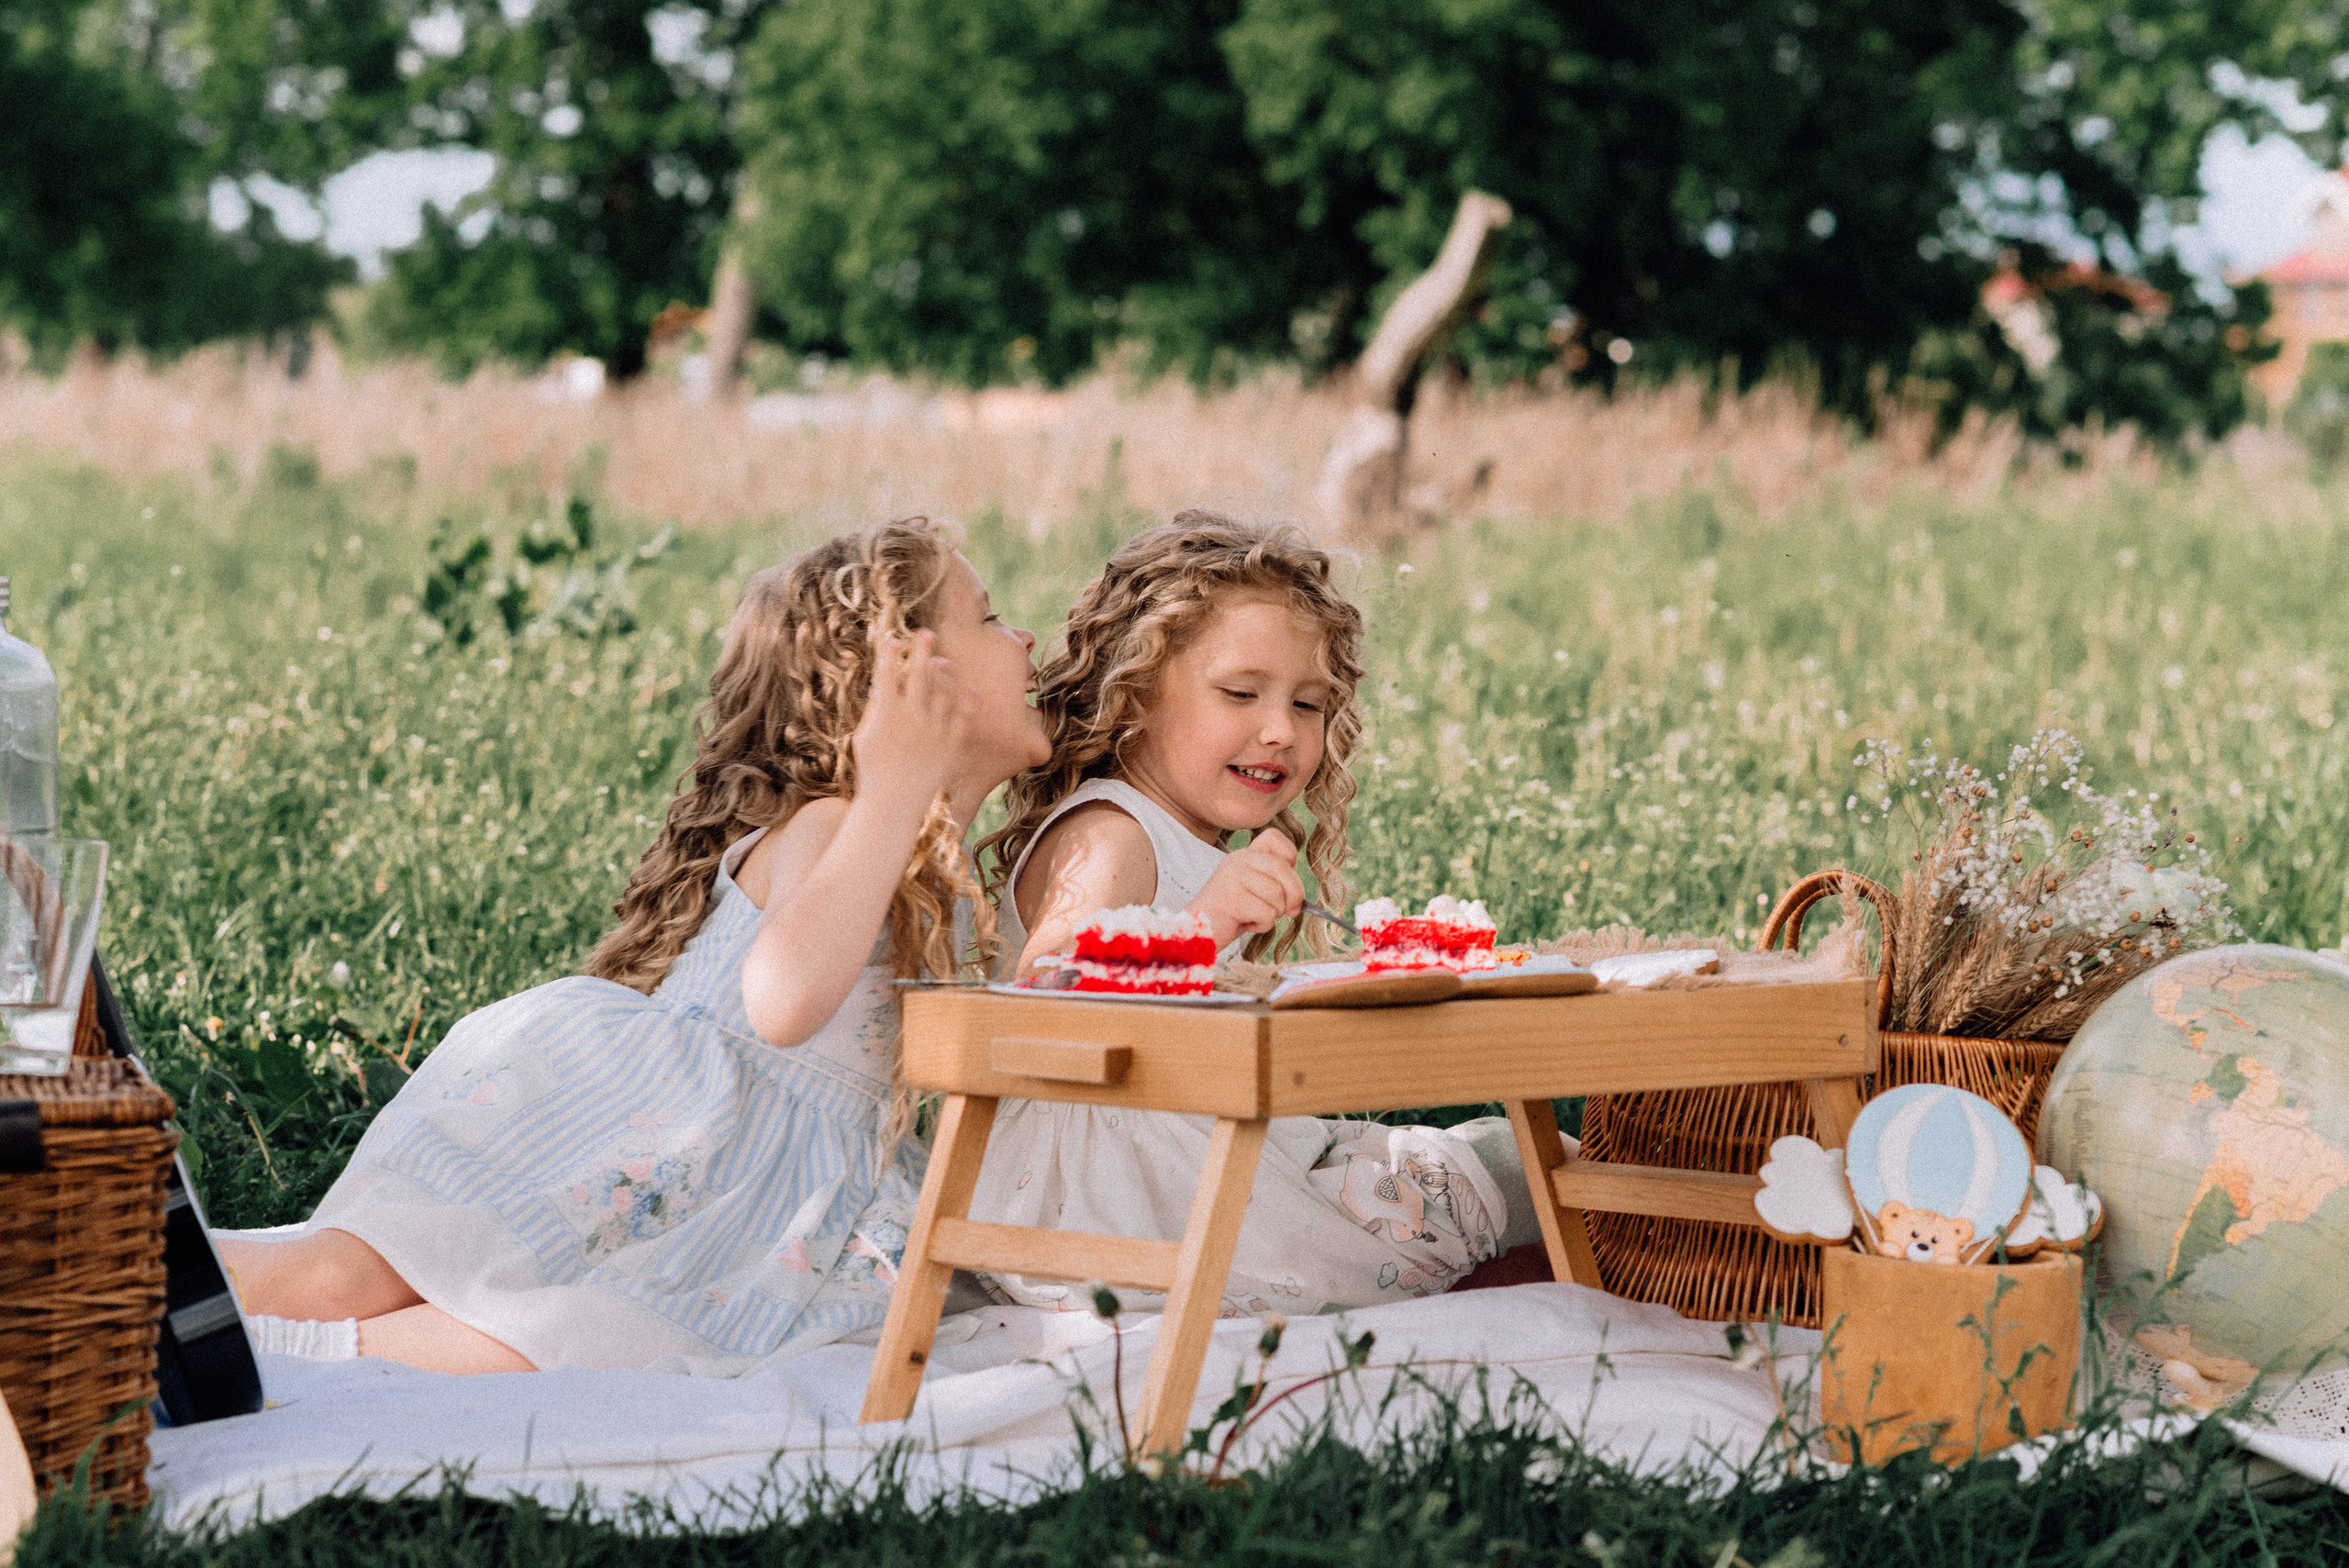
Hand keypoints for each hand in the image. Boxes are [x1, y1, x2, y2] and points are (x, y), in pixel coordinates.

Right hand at [850, 630, 966, 802]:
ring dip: (943, 673)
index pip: (886, 674)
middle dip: (921, 650)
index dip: (888, 654)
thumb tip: (881, 686)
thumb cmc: (873, 771)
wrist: (893, 803)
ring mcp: (933, 730)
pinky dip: (967, 702)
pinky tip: (971, 689)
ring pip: (942, 692)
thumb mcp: (864, 738)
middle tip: (926, 633)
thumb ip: (874, 710)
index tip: (892, 638)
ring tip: (944, 660)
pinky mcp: (949, 744)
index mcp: (886, 714)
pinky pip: (962, 718)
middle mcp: (911, 717)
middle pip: (918, 674)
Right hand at [1188, 828, 1303, 947]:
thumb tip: (1300, 901)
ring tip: (1252, 916)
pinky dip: (1262, 925)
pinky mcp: (1232, 898)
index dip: (1289, 858)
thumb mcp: (1254, 891)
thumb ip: (1276, 885)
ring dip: (1273, 914)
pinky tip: (1245, 924)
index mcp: (1243, 854)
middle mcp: (1237, 860)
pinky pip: (1267, 913)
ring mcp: (1233, 877)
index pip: (1274, 837)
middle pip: (1284, 869)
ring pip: (1278, 895)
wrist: (1197, 932)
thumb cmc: (1230, 915)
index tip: (1283, 880)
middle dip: (1293, 895)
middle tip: (1286, 912)